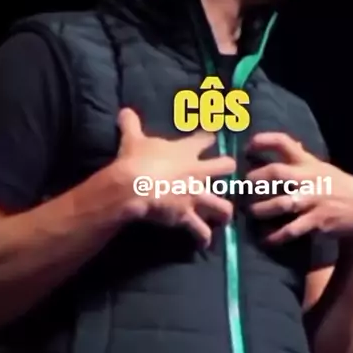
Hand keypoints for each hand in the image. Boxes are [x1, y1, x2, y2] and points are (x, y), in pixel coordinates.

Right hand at [116, 108, 235, 247]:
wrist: (135, 186)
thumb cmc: (136, 159)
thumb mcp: (133, 138)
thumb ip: (131, 124)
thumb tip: (124, 110)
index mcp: (186, 150)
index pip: (206, 139)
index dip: (209, 138)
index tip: (212, 138)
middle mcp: (198, 172)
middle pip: (226, 167)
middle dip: (228, 168)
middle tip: (227, 171)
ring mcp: (196, 196)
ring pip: (222, 204)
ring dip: (224, 211)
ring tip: (224, 216)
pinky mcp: (188, 216)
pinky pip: (201, 231)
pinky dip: (203, 238)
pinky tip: (204, 242)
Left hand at [246, 132, 352, 249]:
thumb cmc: (336, 185)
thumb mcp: (321, 168)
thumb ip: (303, 158)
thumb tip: (290, 142)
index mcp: (309, 163)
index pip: (285, 143)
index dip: (264, 141)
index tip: (247, 146)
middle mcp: (309, 179)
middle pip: (278, 172)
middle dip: (256, 178)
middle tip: (243, 184)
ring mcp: (314, 200)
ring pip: (282, 203)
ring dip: (262, 209)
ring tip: (251, 212)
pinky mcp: (317, 221)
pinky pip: (292, 230)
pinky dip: (277, 236)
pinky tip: (265, 240)